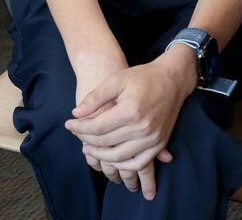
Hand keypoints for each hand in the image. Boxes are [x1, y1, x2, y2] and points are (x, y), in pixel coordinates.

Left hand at [66, 50, 193, 199]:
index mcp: (131, 110)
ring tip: (88, 148)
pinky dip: (122, 165)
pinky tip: (110, 157)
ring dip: (101, 156)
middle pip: (106, 143)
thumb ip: (95, 97)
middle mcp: (143, 128)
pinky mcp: (160, 144)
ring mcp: (153, 138)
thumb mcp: (117, 79)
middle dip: (86, 140)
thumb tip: (76, 114)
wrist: (172, 80)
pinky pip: (138, 163)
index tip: (69, 123)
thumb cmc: (143, 77)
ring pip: (120, 157)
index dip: (79, 127)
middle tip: (76, 135)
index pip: (97, 127)